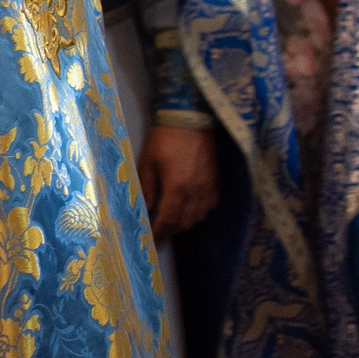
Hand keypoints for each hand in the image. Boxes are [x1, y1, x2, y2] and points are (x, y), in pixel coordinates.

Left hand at [137, 125, 219, 240]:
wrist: (191, 118)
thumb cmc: (165, 138)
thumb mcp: (149, 162)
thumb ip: (147, 189)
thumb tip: (142, 210)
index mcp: (177, 188)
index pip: (167, 220)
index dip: (158, 232)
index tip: (150, 240)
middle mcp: (195, 193)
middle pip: (183, 223)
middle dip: (169, 231)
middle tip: (158, 234)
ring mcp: (208, 188)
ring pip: (197, 217)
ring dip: (183, 224)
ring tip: (171, 225)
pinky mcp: (216, 182)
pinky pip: (209, 206)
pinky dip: (198, 214)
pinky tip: (190, 212)